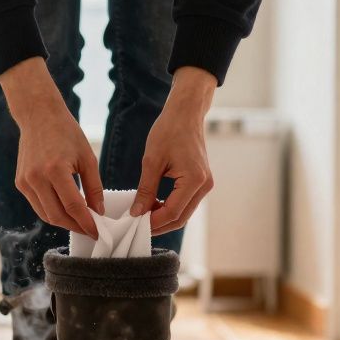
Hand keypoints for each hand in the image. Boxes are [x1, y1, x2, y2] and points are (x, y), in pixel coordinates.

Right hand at [0, 58, 104, 236]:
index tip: (97, 232)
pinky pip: (37, 205)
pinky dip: (52, 211)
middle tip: (90, 229)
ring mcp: (25, 181)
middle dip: (75, 226)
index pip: (73, 206)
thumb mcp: (87, 157)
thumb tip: (98, 211)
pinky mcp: (20, 183)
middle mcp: (36, 178)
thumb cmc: (66, 133)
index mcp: (55, 169)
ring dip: (63, 222)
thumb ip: (94, 186)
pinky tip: (65, 211)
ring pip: (45, 214)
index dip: (86, 222)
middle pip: (57, 215)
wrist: (38, 115)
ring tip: (79, 222)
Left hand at [131, 67, 216, 234]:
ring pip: (184, 212)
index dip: (153, 222)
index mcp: (194, 180)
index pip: (172, 212)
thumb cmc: (169, 131)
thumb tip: (136, 213)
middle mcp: (204, 185)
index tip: (134, 224)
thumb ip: (145, 190)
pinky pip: (186, 202)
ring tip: (143, 215)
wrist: (186, 113)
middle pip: (180, 218)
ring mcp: (205, 184)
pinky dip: (170, 207)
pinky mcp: (201, 182)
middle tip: (136, 226)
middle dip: (159, 225)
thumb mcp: (152, 161)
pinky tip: (154, 205)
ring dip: (164, 217)